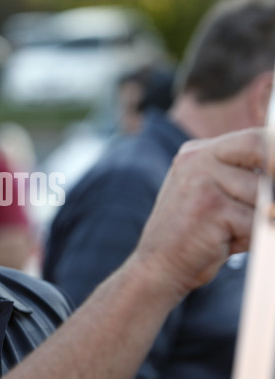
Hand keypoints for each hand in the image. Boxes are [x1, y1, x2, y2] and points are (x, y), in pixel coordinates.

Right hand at [134, 127, 263, 295]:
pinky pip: (257, 221)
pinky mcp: (210, 206)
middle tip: (271, 205)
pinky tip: (226, 243)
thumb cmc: (195, 235)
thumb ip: (245, 179)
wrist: (158, 266)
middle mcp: (196, 159)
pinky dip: (251, 238)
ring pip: (264, 193)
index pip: (253, 138)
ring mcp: (201, 180)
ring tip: (233, 232)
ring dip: (260, 219)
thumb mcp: (216, 196)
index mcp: (197, 153)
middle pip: (261, 149)